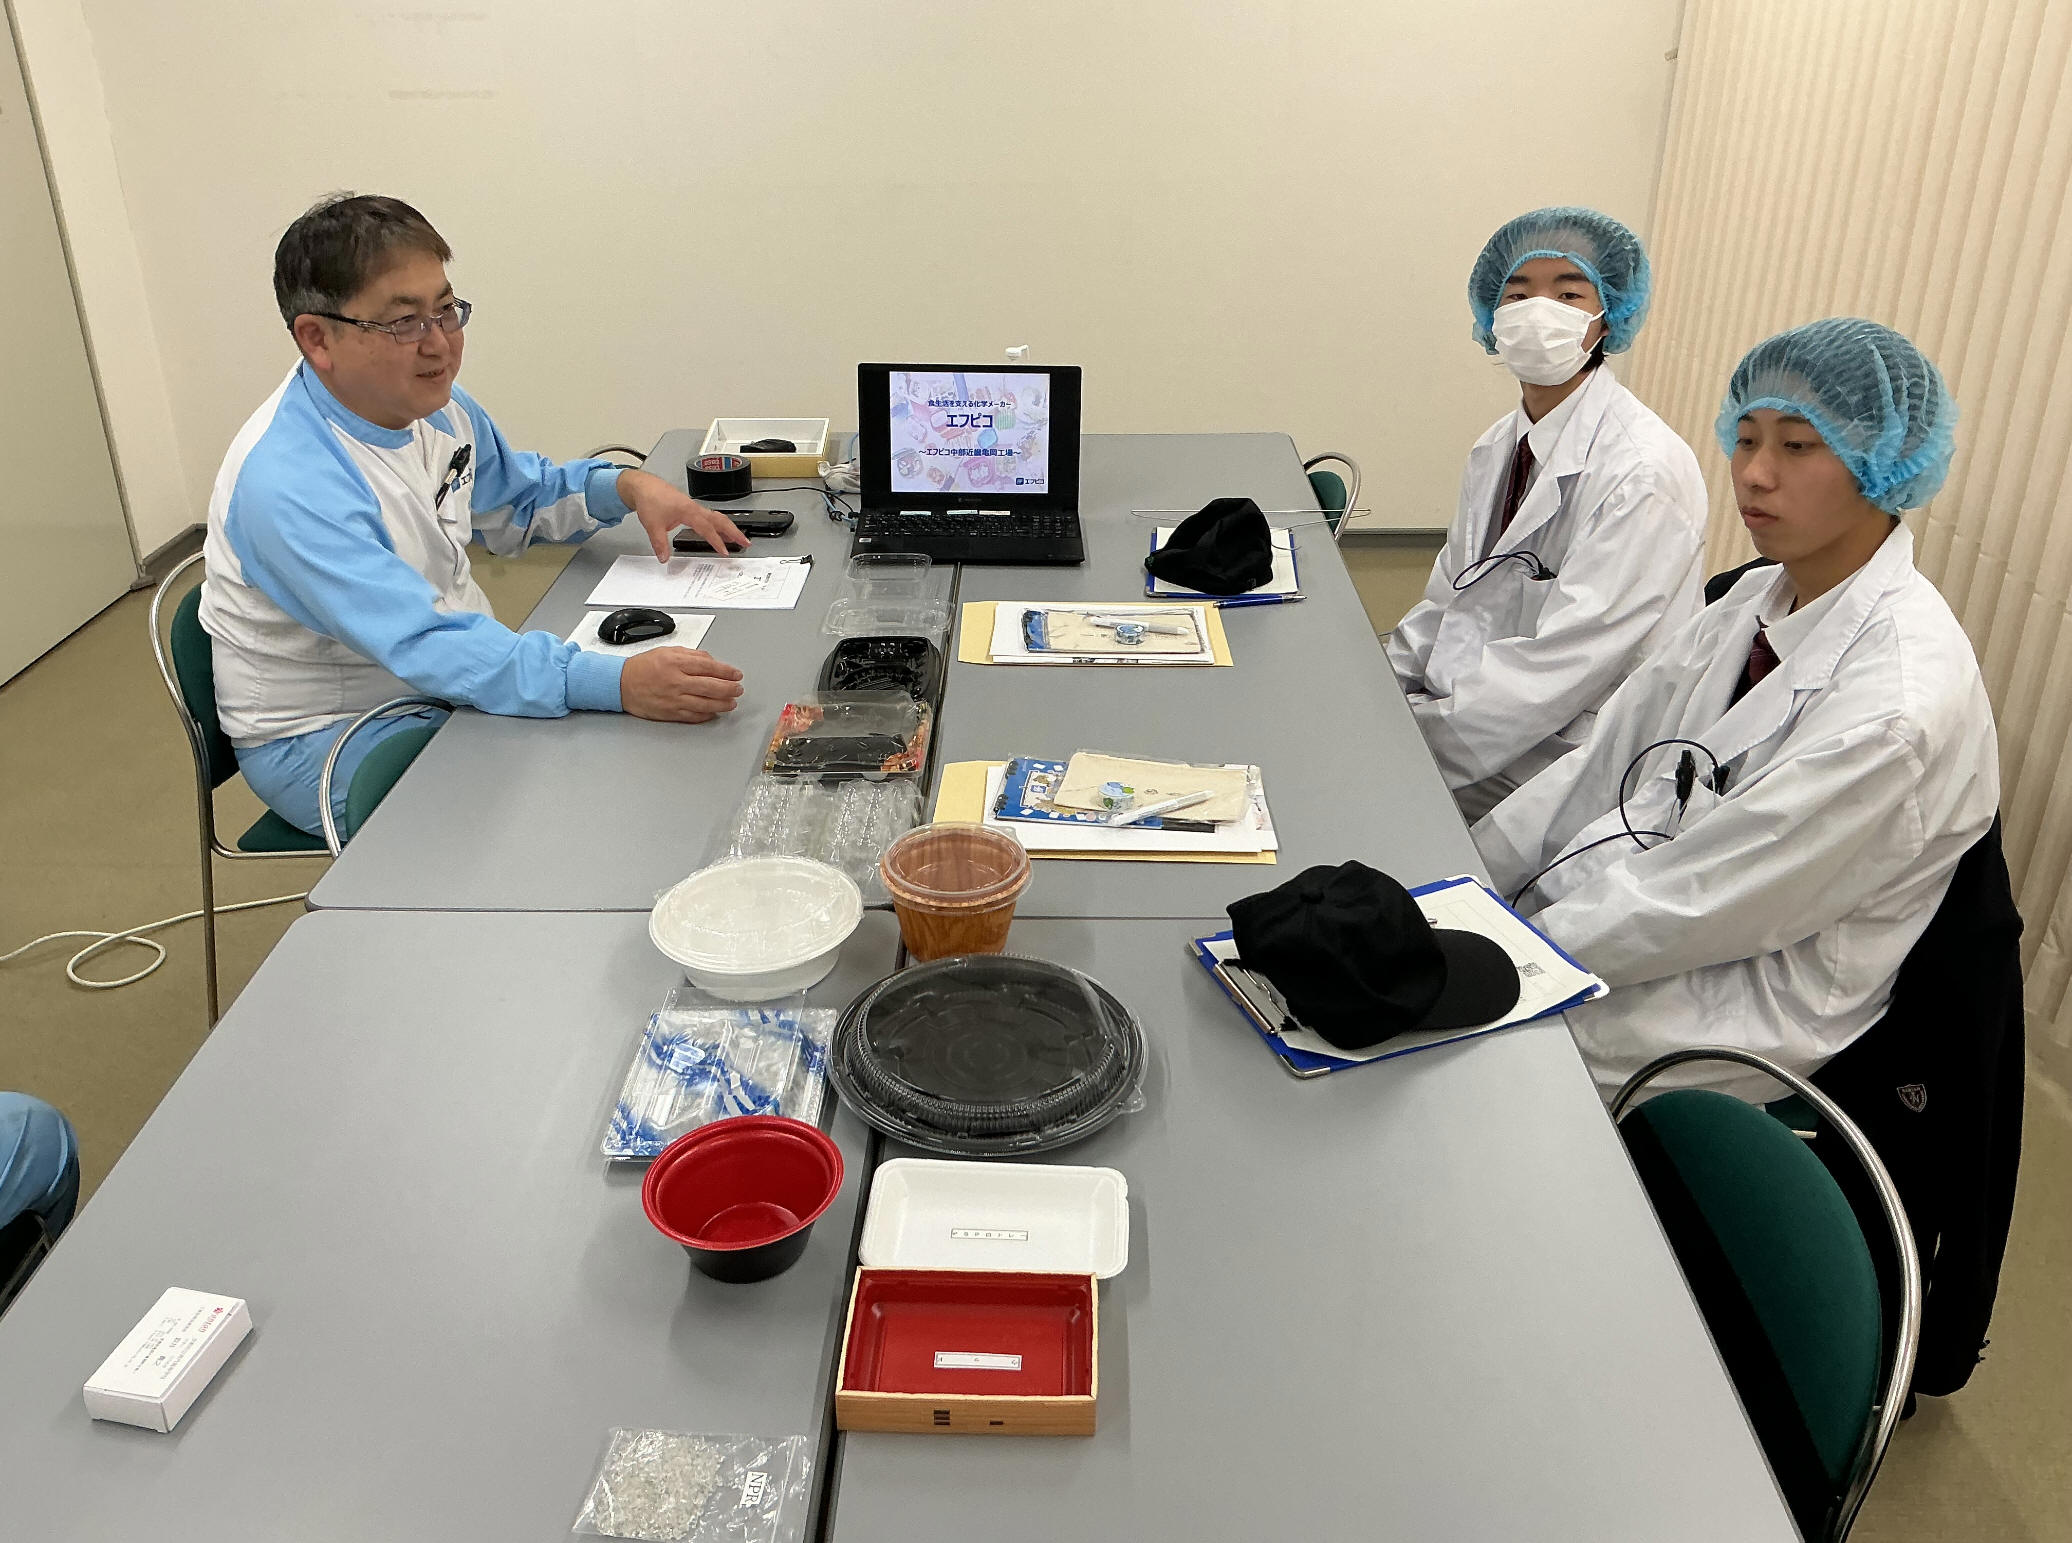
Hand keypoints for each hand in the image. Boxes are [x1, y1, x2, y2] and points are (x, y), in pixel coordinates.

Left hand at [618, 468, 748, 559]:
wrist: (642, 486)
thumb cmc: (649, 499)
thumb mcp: (652, 525)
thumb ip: (660, 544)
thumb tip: (664, 558)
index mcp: (688, 511)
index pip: (707, 529)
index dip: (717, 541)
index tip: (725, 552)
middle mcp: (694, 508)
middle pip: (720, 520)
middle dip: (734, 531)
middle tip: (745, 541)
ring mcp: (693, 507)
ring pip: (716, 517)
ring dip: (728, 527)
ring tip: (737, 538)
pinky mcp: (689, 507)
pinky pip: (709, 515)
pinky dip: (718, 523)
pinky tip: (718, 529)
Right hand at [619, 648, 744, 722]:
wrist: (620, 684)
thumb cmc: (642, 667)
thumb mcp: (667, 651)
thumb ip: (691, 655)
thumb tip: (711, 661)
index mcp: (676, 662)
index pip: (709, 666)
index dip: (727, 671)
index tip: (736, 674)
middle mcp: (676, 681)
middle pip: (712, 686)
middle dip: (730, 688)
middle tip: (738, 689)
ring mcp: (674, 698)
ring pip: (706, 703)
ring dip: (723, 703)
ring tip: (732, 702)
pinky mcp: (670, 712)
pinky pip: (694, 715)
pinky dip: (707, 714)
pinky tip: (714, 712)